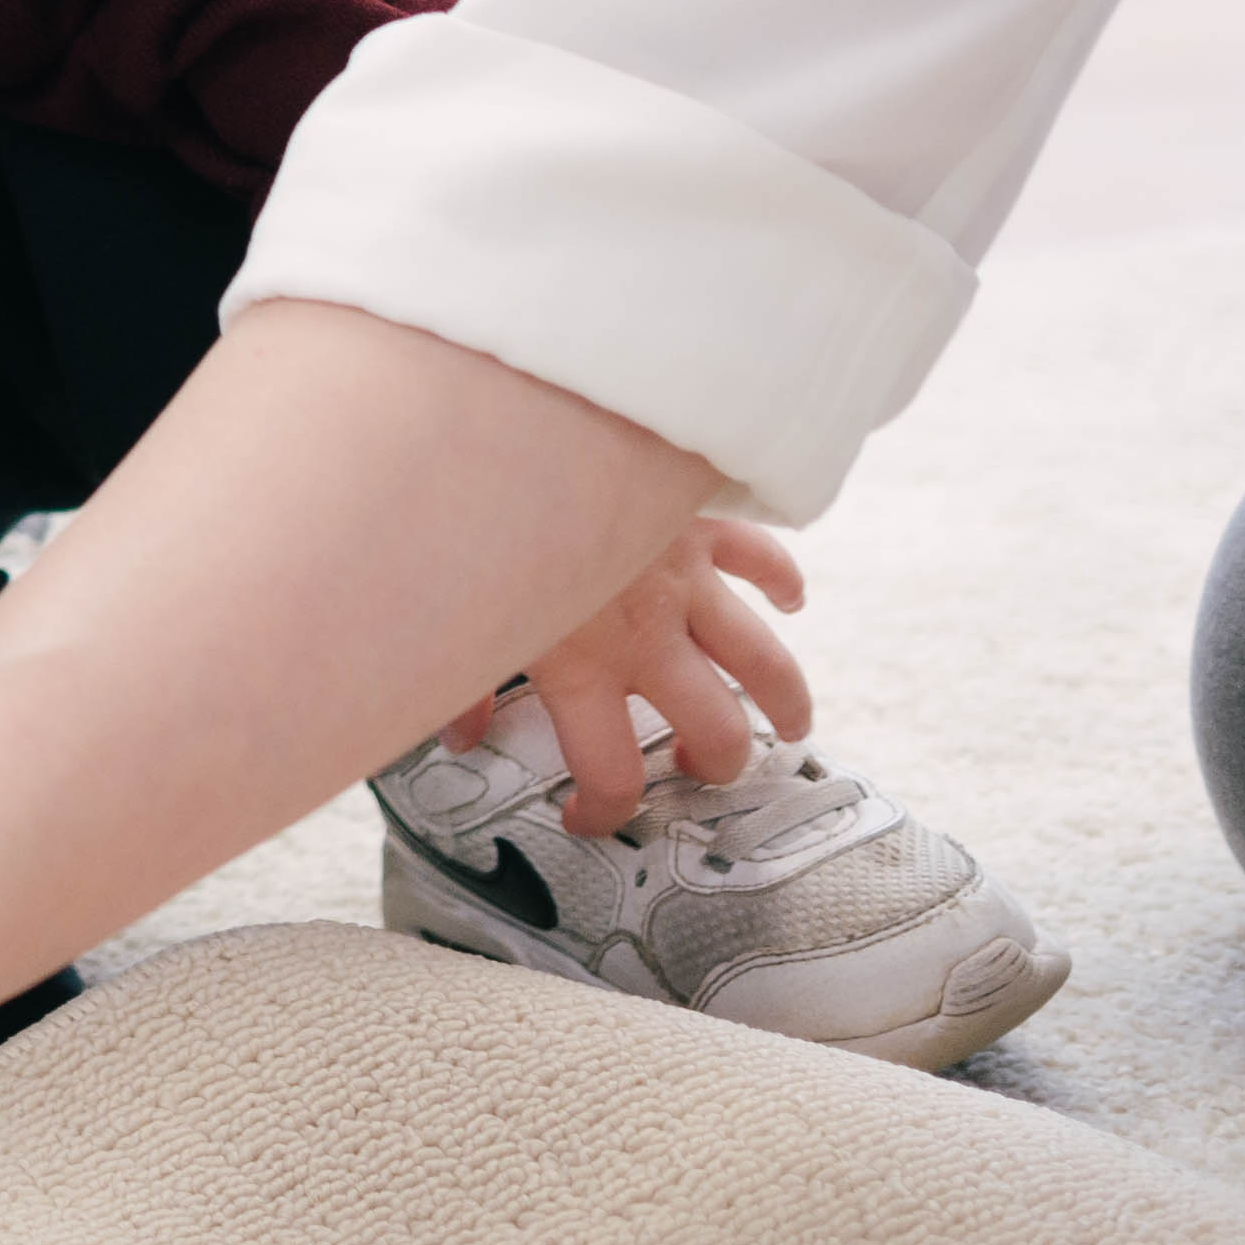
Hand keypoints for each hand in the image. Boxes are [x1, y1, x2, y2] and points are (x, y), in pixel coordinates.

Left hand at [450, 515, 810, 831]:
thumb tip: (458, 740)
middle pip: (715, 730)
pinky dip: (783, 580)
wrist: (515, 425)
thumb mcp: (454, 618)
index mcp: (583, 671)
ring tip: (789, 726)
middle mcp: (646, 637)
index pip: (611, 774)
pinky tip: (790, 600)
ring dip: (784, 699)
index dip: (604, 812)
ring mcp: (684, 581)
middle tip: (701, 770)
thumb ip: (461, 688)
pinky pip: (763, 557)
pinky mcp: (700, 525)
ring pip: (764, 660)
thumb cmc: (471, 523)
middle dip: (718, 765)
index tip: (587, 818)